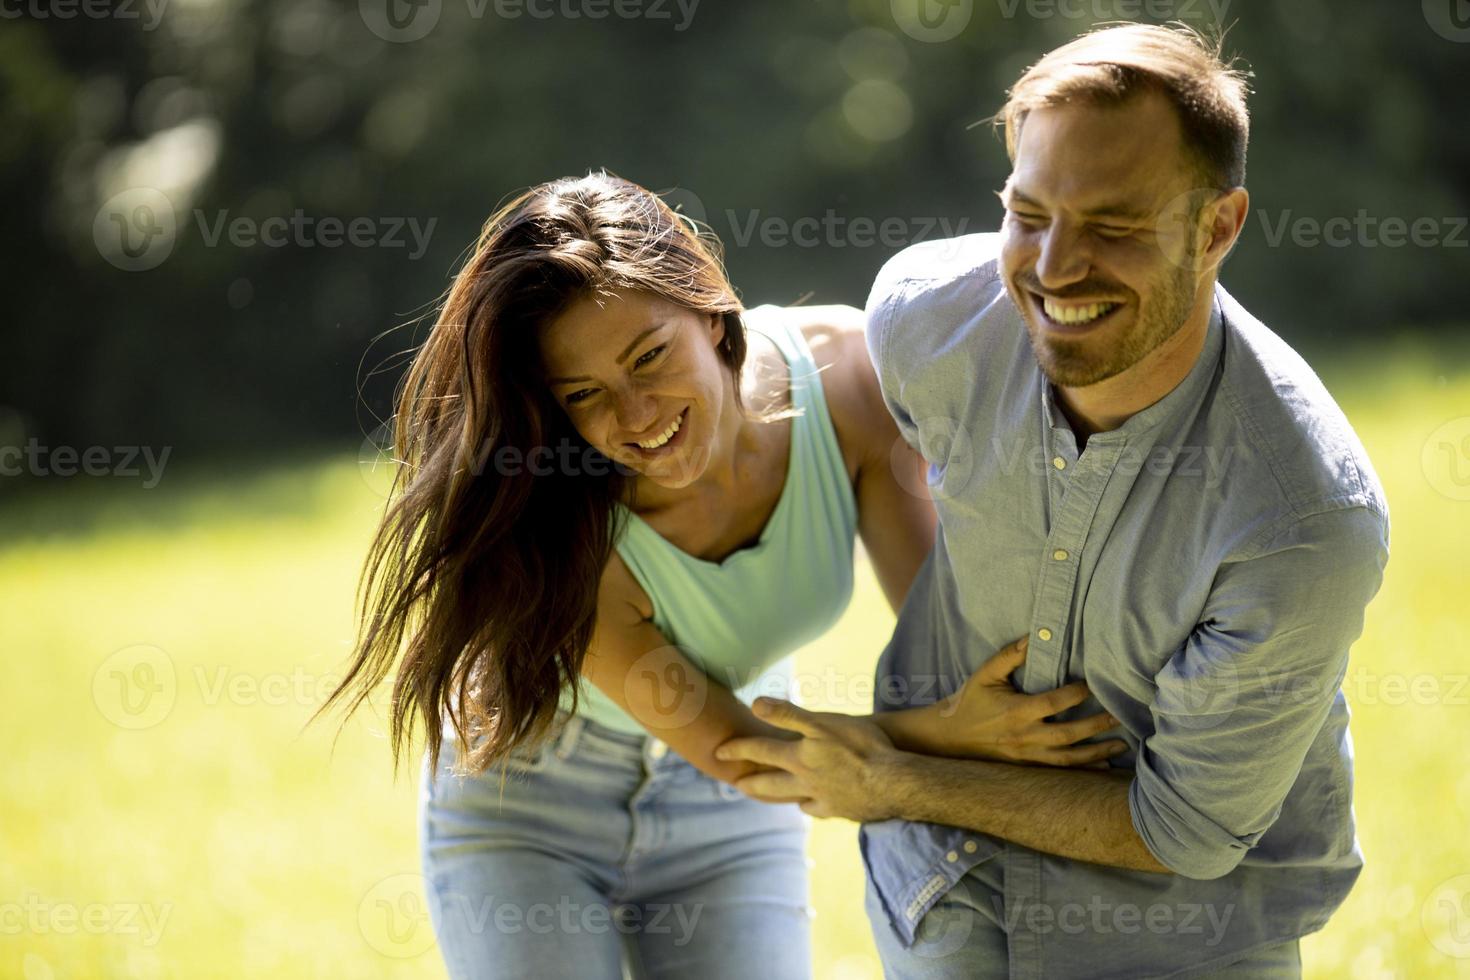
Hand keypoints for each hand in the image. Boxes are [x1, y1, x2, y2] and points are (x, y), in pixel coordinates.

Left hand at [714, 698, 901, 821]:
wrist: (894, 783)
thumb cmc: (861, 747)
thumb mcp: (823, 722)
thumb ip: (788, 714)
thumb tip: (755, 705)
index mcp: (799, 758)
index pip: (761, 751)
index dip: (738, 749)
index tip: (719, 752)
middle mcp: (805, 782)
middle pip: (771, 784)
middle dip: (752, 782)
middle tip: (737, 785)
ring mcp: (824, 799)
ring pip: (793, 798)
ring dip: (777, 796)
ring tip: (769, 796)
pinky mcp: (843, 809)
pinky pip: (819, 809)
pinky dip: (809, 806)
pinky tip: (810, 805)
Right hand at [931, 636, 1127, 766]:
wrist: (950, 737)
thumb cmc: (969, 701)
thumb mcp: (985, 674)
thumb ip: (1009, 655)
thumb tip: (1034, 636)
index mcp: (1016, 712)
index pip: (1053, 703)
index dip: (1076, 694)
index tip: (1092, 684)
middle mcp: (1024, 736)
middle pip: (1067, 734)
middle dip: (1096, 726)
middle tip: (1119, 716)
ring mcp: (1027, 755)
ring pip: (1068, 758)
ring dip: (1096, 753)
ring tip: (1121, 745)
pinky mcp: (1027, 766)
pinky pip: (1059, 771)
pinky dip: (1083, 770)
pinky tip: (1102, 766)